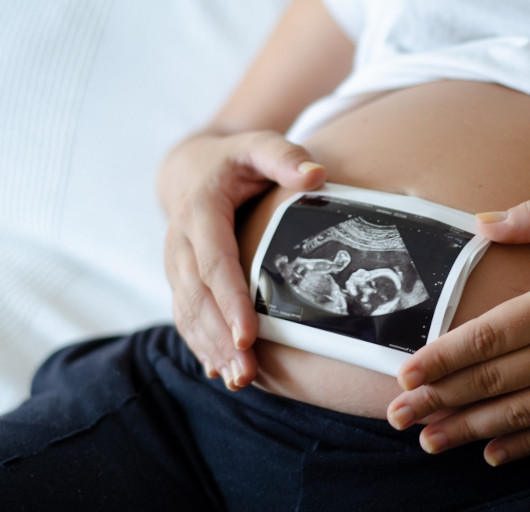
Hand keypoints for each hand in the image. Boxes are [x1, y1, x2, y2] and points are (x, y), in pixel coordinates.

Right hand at [160, 130, 325, 389]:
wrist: (191, 168)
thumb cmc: (235, 160)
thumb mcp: (258, 145)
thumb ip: (283, 156)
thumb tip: (317, 175)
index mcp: (199, 211)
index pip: (214, 262)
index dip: (230, 300)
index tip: (248, 336)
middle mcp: (180, 241)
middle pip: (198, 297)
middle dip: (220, 338)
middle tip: (247, 373)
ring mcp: (175, 263)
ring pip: (188, 312)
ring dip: (210, 349)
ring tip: (238, 380)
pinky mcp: (179, 278)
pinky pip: (184, 315)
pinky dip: (200, 344)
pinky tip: (219, 371)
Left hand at [387, 199, 529, 464]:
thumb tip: (481, 222)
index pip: (487, 337)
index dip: (441, 357)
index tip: (405, 372)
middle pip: (493, 380)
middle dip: (439, 399)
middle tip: (398, 414)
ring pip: (519, 413)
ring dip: (469, 430)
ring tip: (429, 440)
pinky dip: (523, 446)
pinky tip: (491, 452)